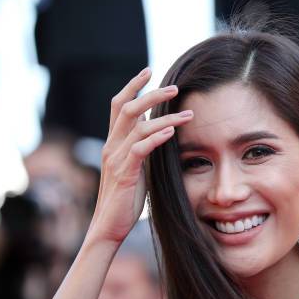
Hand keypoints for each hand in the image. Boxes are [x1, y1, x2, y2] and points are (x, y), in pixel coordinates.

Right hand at [86, 68, 192, 244]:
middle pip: (127, 109)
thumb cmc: (126, 199)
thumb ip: (145, 150)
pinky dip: (156, 137)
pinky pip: (139, 149)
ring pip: (137, 126)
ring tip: (189, 114)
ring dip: (165, 117)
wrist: (109, 227)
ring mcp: (117, 159)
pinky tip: (172, 131)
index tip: (149, 71)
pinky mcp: (125, 174)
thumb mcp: (137, 169)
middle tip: (175, 87)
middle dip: (151, 94)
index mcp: (114, 143)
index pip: (119, 106)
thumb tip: (163, 134)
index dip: (132, 87)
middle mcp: (112, 146)